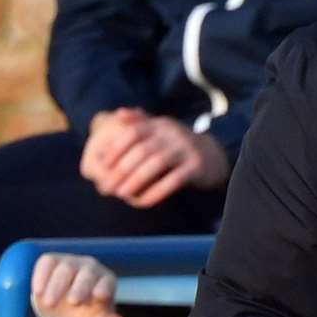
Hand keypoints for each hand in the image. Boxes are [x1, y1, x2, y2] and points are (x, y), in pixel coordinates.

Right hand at [30, 253, 125, 316]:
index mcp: (106, 281)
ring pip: (66, 269)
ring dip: (57, 285)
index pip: (107, 282)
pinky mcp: (51, 261)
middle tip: (73, 302)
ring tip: (50, 303)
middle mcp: (90, 268)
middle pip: (87, 274)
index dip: (104, 287)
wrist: (57, 310)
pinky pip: (47, 263)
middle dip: (81, 287)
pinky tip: (38, 291)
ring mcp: (70, 262)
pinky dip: (41, 275)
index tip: (99, 296)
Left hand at [81, 109, 229, 207]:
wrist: (213, 156)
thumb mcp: (161, 129)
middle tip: (107, 187)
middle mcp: (173, 134)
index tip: (103, 165)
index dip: (116, 148)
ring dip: (135, 181)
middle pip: (142, 150)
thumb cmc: (177, 145)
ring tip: (122, 194)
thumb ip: (140, 122)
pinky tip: (143, 202)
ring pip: (156, 164)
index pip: (134, 131)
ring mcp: (186, 150)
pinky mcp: (196, 167)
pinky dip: (156, 192)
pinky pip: (173, 180)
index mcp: (160, 124)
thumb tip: (118, 113)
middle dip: (121, 170)